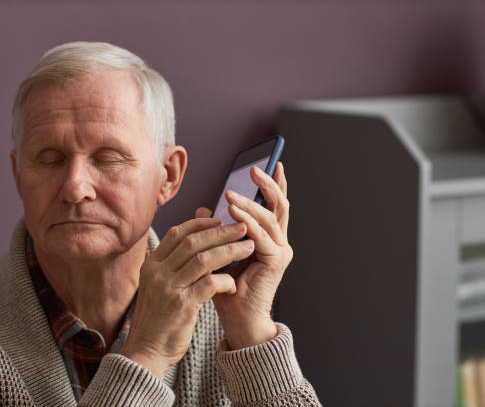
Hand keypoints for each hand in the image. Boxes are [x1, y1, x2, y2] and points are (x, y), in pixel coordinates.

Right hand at [119, 217, 254, 378]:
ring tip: (248, 247)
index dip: (200, 223)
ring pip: (204, 259)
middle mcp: (158, 272)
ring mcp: (169, 288)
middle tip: (242, 227)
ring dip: (230, 251)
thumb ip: (174, 262)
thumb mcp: (159, 284)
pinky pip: (210, 284)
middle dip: (221, 232)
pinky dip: (225, 280)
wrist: (147, 350)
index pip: (177, 233)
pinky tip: (233, 283)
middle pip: (193, 242)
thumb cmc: (158, 316)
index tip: (219, 219)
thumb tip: (194, 240)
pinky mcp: (183, 306)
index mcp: (152, 264)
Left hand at [197, 161, 291, 349]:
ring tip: (231, 193)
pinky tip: (233, 211)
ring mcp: (281, 251)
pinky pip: (261, 235)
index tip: (269, 165)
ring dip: (249, 203)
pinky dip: (247, 221)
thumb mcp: (220, 253)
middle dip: (268, 185)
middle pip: (279, 205)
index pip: (273, 206)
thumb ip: (217, 231)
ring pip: (269, 217)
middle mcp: (279, 242)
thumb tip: (203, 210)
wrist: (238, 319)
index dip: (273, 185)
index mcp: (269, 239)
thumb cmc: (228, 289)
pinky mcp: (276, 260)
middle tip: (254, 170)